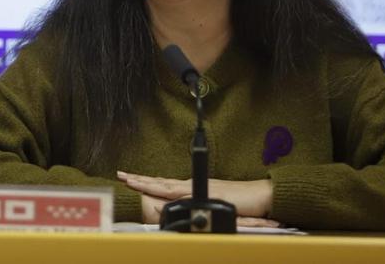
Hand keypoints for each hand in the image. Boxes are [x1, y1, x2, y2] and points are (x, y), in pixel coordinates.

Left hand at [118, 172, 275, 220]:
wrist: (263, 196)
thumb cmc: (242, 200)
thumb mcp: (214, 202)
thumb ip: (199, 203)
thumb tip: (186, 208)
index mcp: (192, 187)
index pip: (164, 184)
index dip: (147, 182)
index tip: (129, 179)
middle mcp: (192, 185)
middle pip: (161, 182)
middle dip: (140, 180)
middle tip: (121, 176)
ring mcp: (199, 187)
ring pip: (168, 185)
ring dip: (149, 183)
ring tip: (132, 181)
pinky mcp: (208, 193)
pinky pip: (186, 194)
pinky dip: (171, 193)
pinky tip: (160, 192)